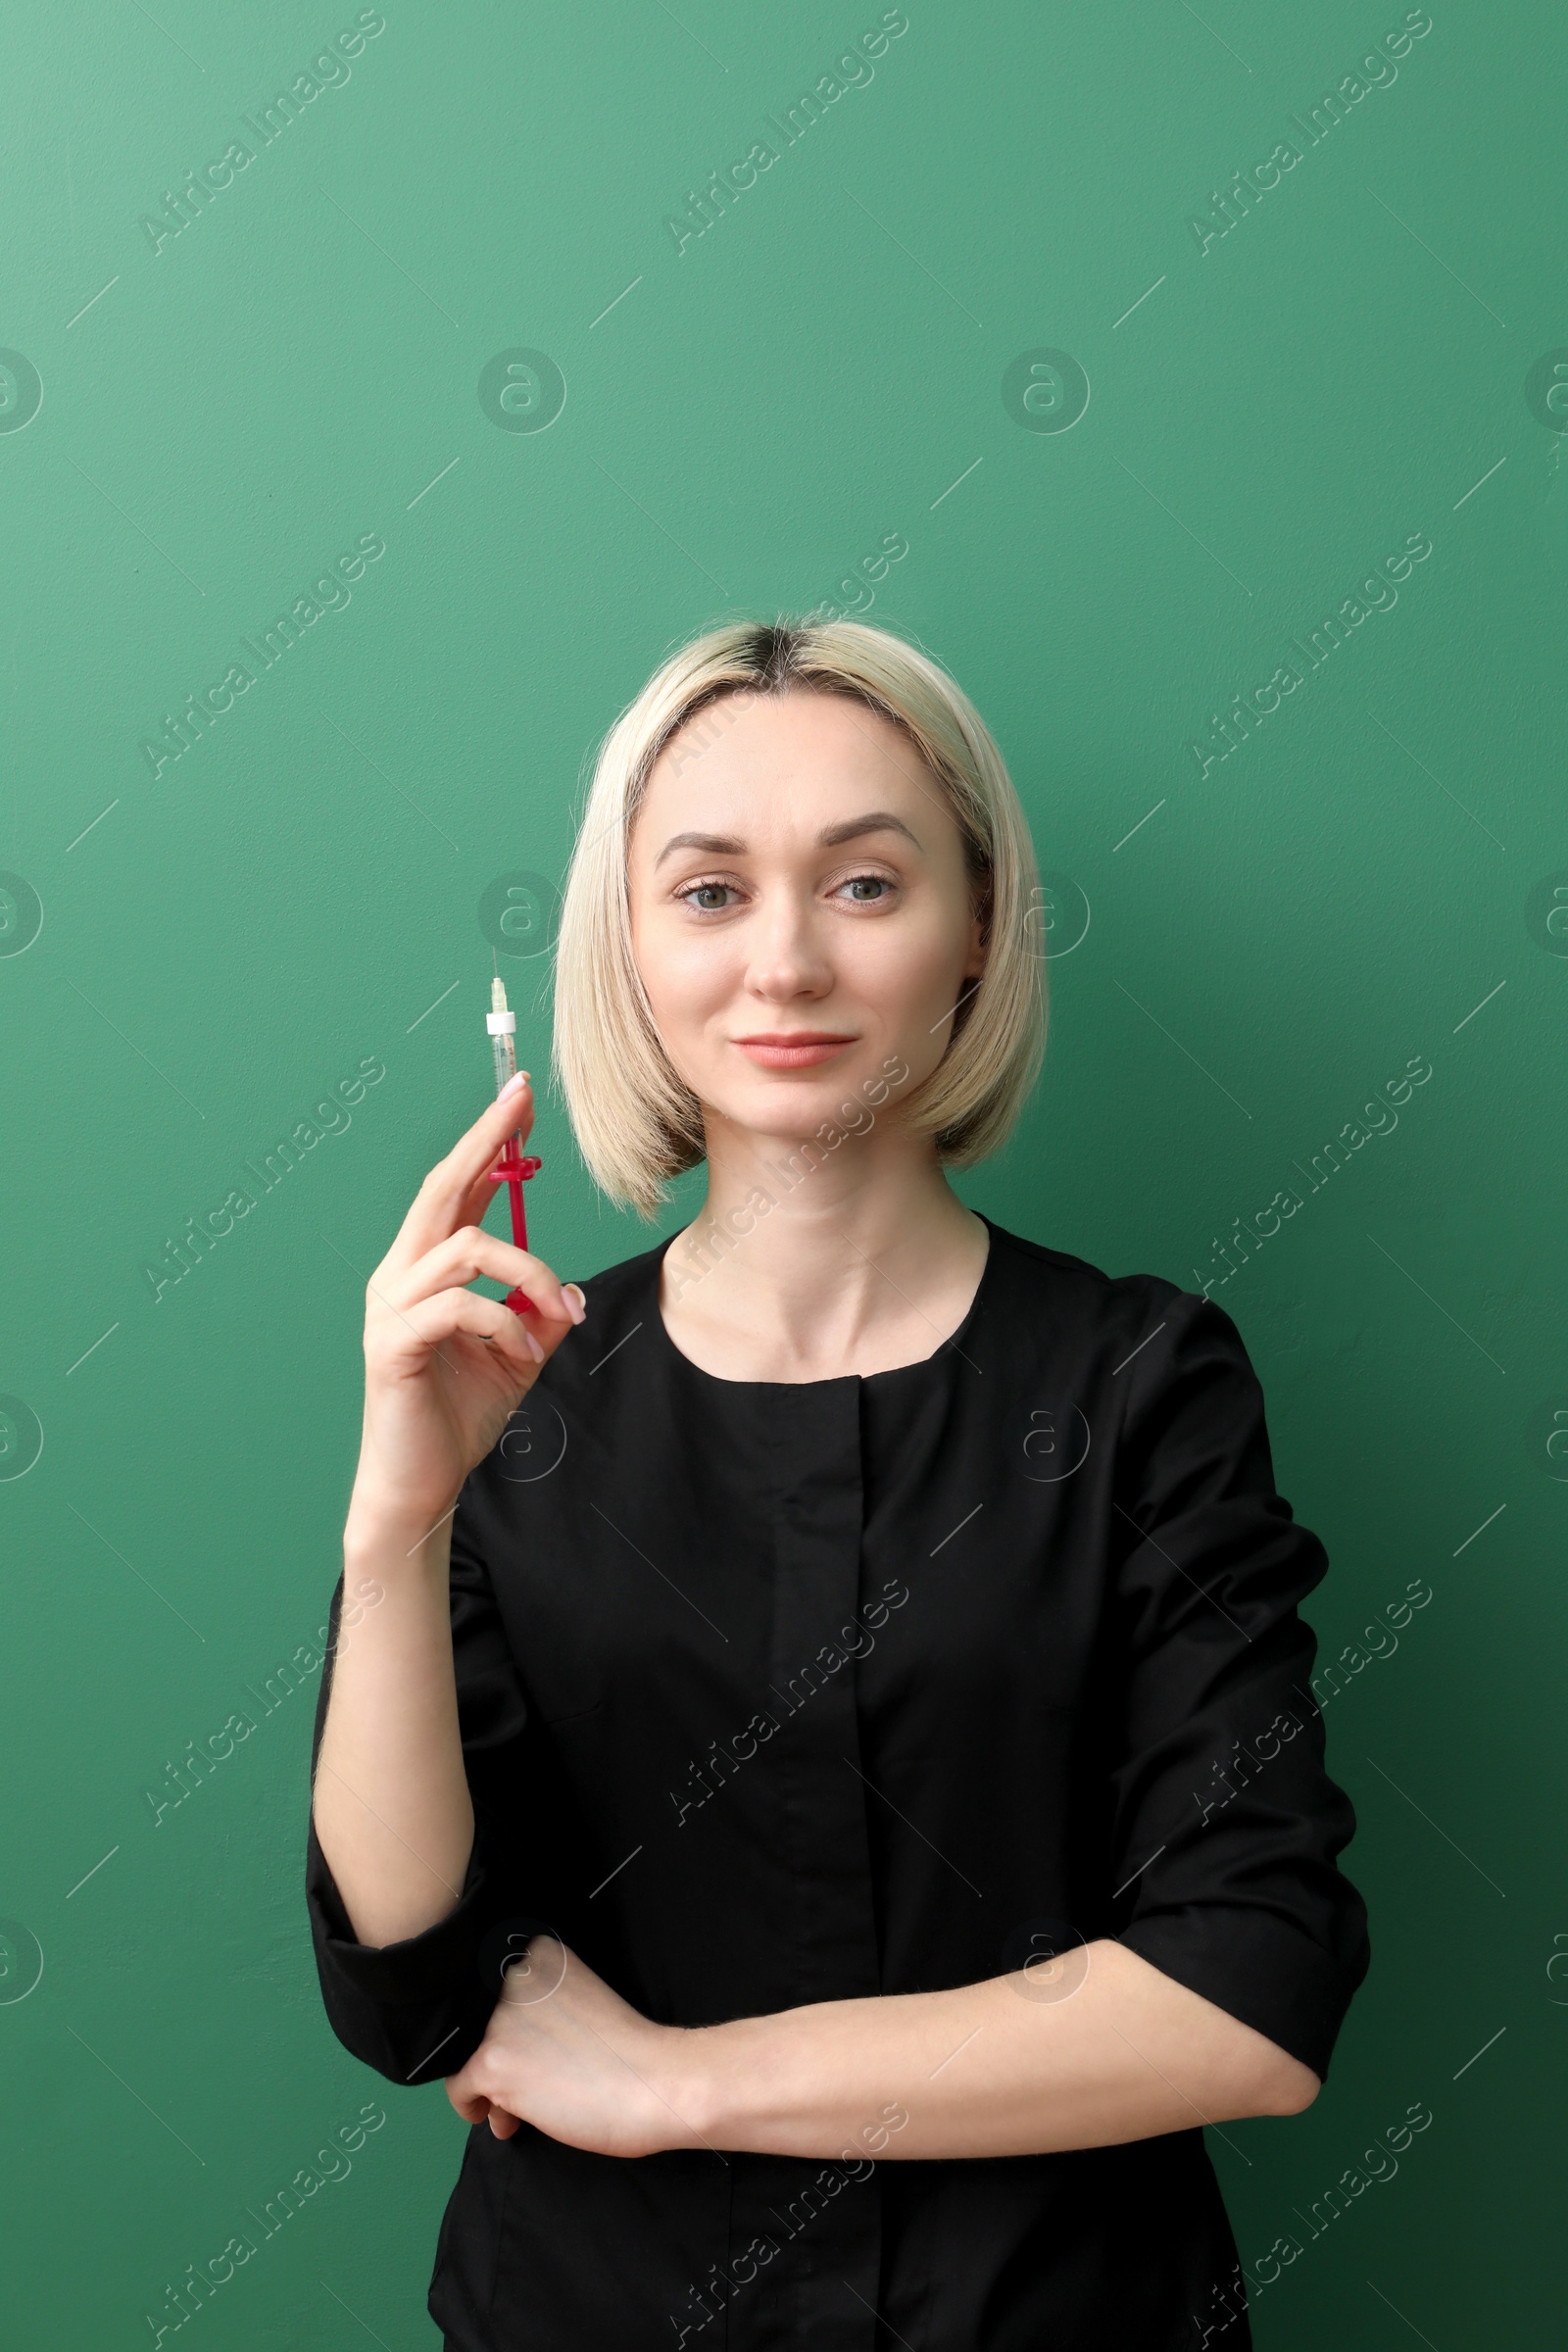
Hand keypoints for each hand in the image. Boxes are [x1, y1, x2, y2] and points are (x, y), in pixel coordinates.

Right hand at [348, 1077, 585, 1534]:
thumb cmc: (459, 1416)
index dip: (486, 1143)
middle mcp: (399, 1275)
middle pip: (440, 1190)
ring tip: (554, 1317)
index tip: (519, 1098)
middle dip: (483, 1142)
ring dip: (526, 1274)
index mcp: (425, 1270)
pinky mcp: (392, 1344)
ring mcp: (390, 1307)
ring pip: (465, 1248)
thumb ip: (541, 1316)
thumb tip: (571, 1292)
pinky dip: (504, 1323)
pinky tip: (524, 1352)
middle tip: (519, 1101)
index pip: (454, 1191)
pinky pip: (459, 1306)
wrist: (421, 1482)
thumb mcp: (520, 1356)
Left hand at [445, 1936, 702, 2159]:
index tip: (525, 2049)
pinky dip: (474, 2107)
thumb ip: (538, 2011)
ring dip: (489, 2085)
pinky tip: (501, 2117)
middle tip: (527, 2084)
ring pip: (468, 2056)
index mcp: (540, 1952)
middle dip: (499, 2057)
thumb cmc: (630, 2053)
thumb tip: (500, 2049)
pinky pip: (460, 2088)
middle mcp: (513, 1975)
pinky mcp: (493, 2060)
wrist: (653, 2083)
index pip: (495, 1988)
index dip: (505, 2024)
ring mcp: (500, 2017)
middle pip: (479, 2023)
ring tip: (517, 2110)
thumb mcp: (580, 2002)